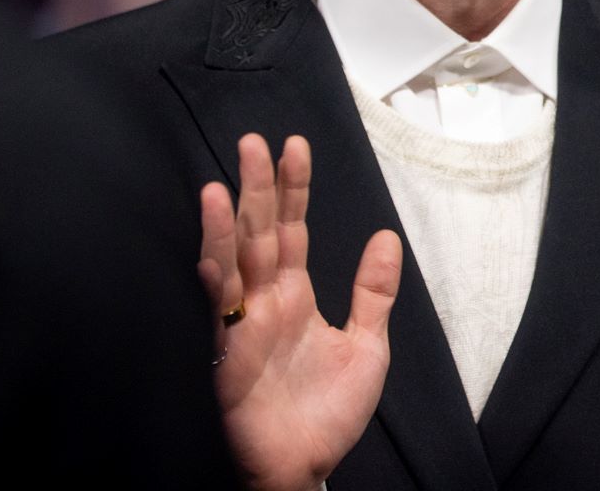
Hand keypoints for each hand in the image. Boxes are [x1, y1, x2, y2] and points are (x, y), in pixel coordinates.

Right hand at [198, 134, 402, 490]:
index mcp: (296, 295)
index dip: (293, 189)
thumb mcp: (367, 345)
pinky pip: (220, 307)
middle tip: (255, 142)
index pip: (292, 229)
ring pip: (233, 262)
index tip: (294, 147)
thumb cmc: (329, 412)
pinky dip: (215, 273)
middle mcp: (266, 302)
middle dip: (257, 189)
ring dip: (229, 223)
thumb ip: (373, 291)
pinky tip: (212, 243)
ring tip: (227, 180)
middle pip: (259, 233)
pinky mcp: (229, 355)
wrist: (306, 468)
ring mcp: (244, 326)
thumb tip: (386, 236)